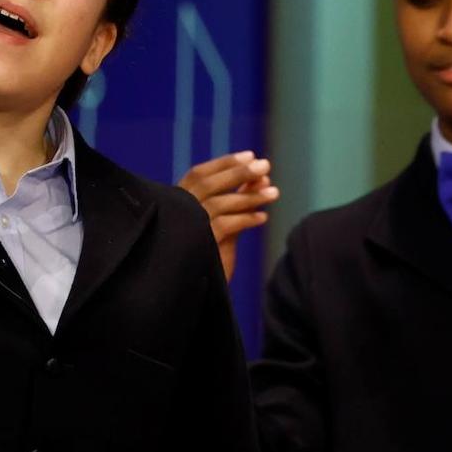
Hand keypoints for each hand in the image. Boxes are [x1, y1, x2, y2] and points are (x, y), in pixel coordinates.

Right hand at [178, 152, 277, 280]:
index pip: (199, 174)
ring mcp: (188, 229)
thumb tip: (262, 176)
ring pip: (221, 203)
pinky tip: (263, 218)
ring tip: (274, 193)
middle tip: (265, 165)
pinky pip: (227, 226)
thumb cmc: (207, 257)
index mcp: (177, 203)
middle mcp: (178, 213)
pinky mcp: (200, 246)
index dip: (225, 163)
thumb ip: (238, 200)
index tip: (250, 155)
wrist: (191, 296)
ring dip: (250, 197)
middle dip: (239, 172)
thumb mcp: (221, 224)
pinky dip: (246, 219)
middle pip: (209, 184)